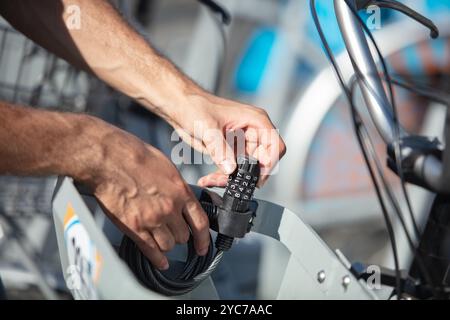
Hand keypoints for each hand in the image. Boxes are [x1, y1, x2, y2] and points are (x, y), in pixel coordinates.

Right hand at [74, 118, 209, 269]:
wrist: (109, 160)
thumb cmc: (135, 156)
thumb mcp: (167, 168)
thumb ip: (177, 187)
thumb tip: (182, 198)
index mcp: (181, 192)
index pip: (200, 222)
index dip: (203, 238)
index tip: (203, 245)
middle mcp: (169, 208)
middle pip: (183, 236)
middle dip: (180, 236)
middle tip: (174, 233)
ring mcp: (152, 220)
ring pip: (168, 245)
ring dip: (167, 244)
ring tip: (162, 239)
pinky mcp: (134, 228)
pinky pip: (151, 250)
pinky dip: (157, 259)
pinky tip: (160, 261)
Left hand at [168, 92, 285, 187]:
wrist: (179, 104)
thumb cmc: (195, 105)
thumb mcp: (208, 127)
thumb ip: (220, 149)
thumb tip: (230, 169)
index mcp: (255, 120)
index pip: (275, 146)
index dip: (270, 164)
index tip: (256, 177)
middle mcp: (252, 132)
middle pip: (260, 162)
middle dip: (245, 175)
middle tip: (226, 181)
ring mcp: (241, 142)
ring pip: (246, 169)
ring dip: (230, 178)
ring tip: (211, 180)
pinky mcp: (229, 151)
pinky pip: (232, 169)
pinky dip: (221, 176)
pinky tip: (207, 179)